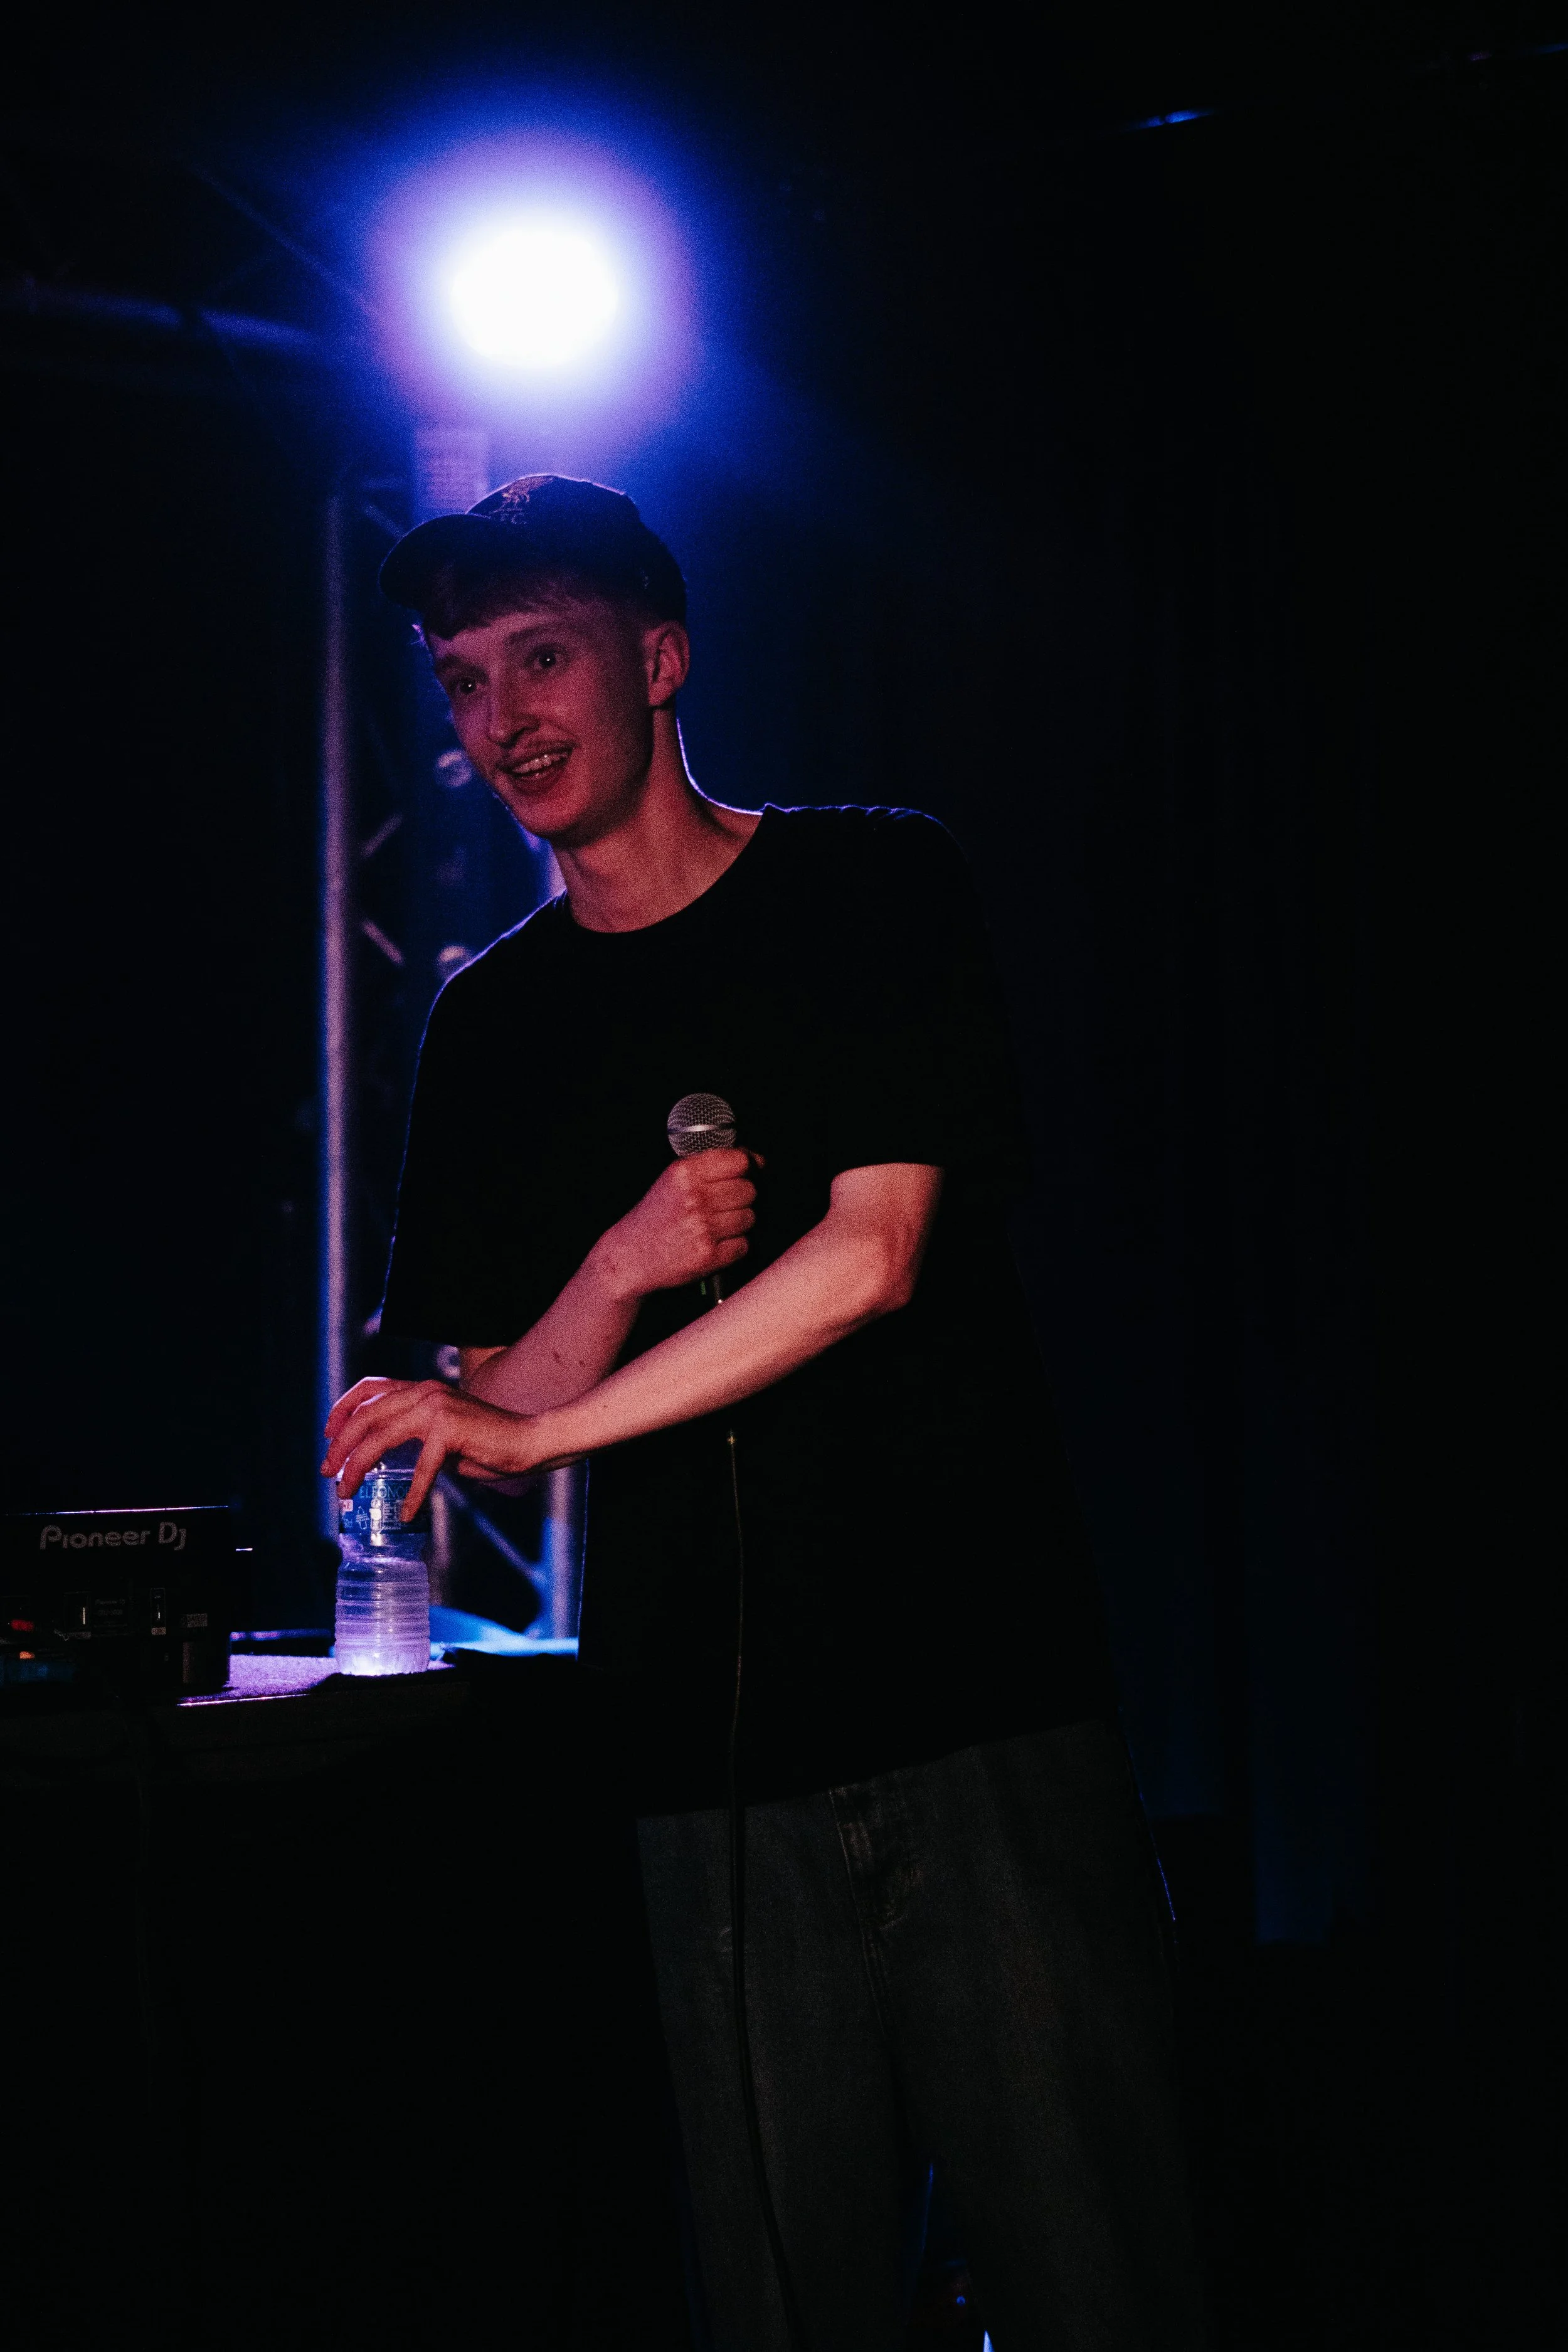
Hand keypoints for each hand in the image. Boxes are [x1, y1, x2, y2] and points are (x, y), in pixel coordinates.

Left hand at [321, 1377, 548, 1518]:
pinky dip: (412, 1494)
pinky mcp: (451, 1429)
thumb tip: (381, 1457)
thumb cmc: (488, 1441)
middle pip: (366, 1414)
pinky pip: (421, 1468)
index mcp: (422, 1388)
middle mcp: (425, 1391)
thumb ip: (414, 1435)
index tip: (329, 1434)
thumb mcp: (443, 1432)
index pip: (371, 1387)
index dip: (343, 1408)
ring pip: (380, 1437)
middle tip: (329, 1472)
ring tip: (348, 1490)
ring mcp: (437, 1407)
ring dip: (358, 1466)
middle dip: (340, 1444)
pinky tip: (406, 1513)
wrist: (529, 1440)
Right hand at [590, 1148, 758, 1301]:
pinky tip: (716, 1243)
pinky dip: (735, 1246)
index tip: (748, 1174)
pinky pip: (744, 1245)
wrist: (631, 1255)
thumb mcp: (674, 1179)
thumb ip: (711, 1165)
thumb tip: (756, 1160)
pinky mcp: (709, 1255)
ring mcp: (702, 1227)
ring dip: (739, 1223)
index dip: (749, 1167)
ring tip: (717, 1226)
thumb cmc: (657, 1216)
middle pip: (749, 1190)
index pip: (740, 1161)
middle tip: (725, 1206)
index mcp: (685, 1172)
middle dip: (742, 1198)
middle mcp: (694, 1197)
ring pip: (750, 1217)